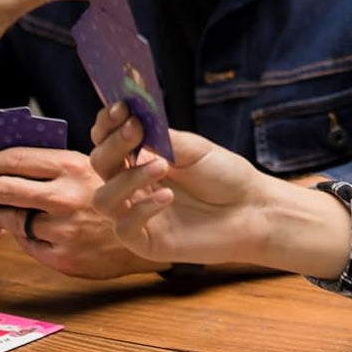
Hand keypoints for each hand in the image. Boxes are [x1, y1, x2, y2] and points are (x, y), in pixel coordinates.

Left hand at [0, 146, 163, 279]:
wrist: (149, 235)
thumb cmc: (118, 194)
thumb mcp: (93, 167)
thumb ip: (55, 164)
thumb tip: (8, 159)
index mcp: (73, 166)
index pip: (17, 159)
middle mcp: (65, 196)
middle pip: (4, 189)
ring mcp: (63, 229)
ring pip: (11, 220)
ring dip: (3, 214)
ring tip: (6, 211)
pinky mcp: (62, 256)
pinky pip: (27, 243)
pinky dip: (24, 235)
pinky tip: (32, 229)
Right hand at [89, 103, 351, 277]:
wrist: (252, 209)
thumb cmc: (225, 176)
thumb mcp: (194, 149)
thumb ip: (161, 138)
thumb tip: (132, 120)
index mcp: (142, 158)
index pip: (107, 140)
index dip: (106, 125)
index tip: (119, 109)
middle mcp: (133, 185)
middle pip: (99, 164)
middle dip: (113, 145)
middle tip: (135, 131)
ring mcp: (136, 213)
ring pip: (103, 198)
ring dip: (126, 179)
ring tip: (162, 167)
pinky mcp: (146, 241)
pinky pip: (124, 228)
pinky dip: (141, 209)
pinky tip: (167, 197)